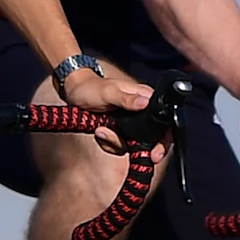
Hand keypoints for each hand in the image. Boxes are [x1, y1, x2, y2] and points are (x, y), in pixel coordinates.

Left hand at [33, 62, 152, 154]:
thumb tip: (145, 102)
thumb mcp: (108, 92)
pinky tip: (99, 132)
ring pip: (134, 145)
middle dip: (141, 148)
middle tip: (128, 149)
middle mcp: (141, 112)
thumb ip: (126, 99)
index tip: (156, 152)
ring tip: (101, 130)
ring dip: (117, 143)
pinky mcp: (119, 131)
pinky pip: (120, 146)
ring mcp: (131, 124)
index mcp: (145, 98)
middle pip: (153, 138)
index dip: (164, 138)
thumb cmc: (91, 88)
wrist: (74, 93)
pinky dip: (109, 144)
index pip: (165, 120)